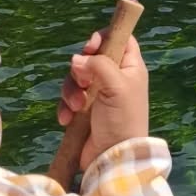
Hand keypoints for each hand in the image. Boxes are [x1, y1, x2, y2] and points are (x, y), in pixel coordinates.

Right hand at [56, 30, 149, 170]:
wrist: (114, 158)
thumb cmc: (123, 118)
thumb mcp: (117, 85)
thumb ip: (98, 65)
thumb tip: (77, 59)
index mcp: (130, 68)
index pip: (119, 39)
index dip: (104, 38)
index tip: (90, 46)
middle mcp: (114, 78)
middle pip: (91, 58)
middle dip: (80, 69)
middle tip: (83, 82)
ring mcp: (98, 95)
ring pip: (76, 79)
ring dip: (71, 91)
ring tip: (77, 106)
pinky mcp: (84, 112)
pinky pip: (68, 100)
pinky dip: (66, 108)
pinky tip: (68, 120)